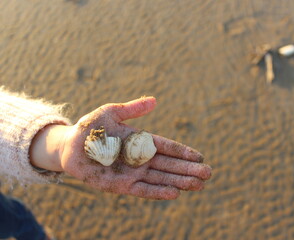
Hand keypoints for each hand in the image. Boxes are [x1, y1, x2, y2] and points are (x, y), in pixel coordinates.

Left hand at [31, 97, 211, 199]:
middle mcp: (140, 158)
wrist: (70, 146)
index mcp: (141, 141)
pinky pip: (143, 190)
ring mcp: (132, 173)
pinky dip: (158, 192)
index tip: (200, 156)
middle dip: (188, 170)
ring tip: (199, 185)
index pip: (167, 147)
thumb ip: (133, 109)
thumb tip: (155, 100)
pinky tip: (175, 193)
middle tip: (208, 173)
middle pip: (169, 165)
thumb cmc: (90, 127)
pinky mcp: (121, 186)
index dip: (183, 152)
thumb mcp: (111, 112)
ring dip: (180, 182)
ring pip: (161, 178)